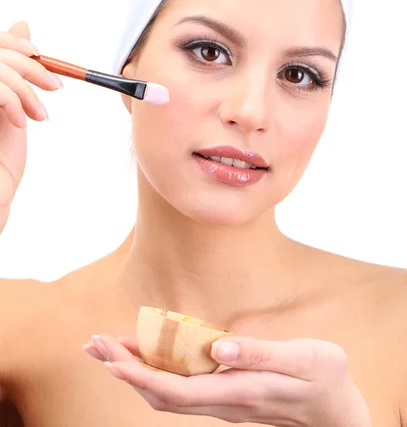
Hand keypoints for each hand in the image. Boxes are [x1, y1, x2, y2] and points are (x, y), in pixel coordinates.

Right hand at [0, 21, 62, 231]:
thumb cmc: (0, 152)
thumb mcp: (12, 101)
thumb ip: (13, 66)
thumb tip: (23, 25)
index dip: (14, 42)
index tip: (39, 54)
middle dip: (30, 66)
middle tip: (55, 88)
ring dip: (26, 90)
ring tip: (39, 115)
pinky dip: (14, 101)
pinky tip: (22, 122)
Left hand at [83, 333, 371, 425]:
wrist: (337, 410)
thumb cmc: (324, 378)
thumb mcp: (305, 359)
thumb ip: (261, 353)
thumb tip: (219, 347)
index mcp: (238, 392)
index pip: (174, 390)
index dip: (137, 374)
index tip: (108, 356)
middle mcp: (223, 401)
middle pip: (159, 394)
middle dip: (122, 370)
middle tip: (92, 343)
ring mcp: (222, 400)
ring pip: (165, 391)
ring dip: (133, 370)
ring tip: (106, 345)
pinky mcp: (225, 392)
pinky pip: (181, 384)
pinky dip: (155, 367)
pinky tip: (146, 350)